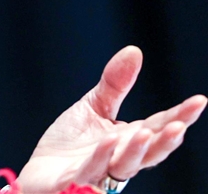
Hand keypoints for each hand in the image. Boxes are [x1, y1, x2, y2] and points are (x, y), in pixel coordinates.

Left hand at [15, 46, 205, 192]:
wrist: (40, 170)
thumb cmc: (71, 143)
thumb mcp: (93, 107)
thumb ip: (115, 84)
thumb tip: (134, 51)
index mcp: (128, 140)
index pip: (158, 127)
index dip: (179, 116)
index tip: (199, 101)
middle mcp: (120, 159)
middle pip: (148, 153)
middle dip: (164, 141)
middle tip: (178, 126)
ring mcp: (99, 173)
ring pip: (123, 165)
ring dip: (135, 151)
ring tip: (143, 133)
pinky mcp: (74, 182)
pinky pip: (90, 171)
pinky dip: (100, 158)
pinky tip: (108, 141)